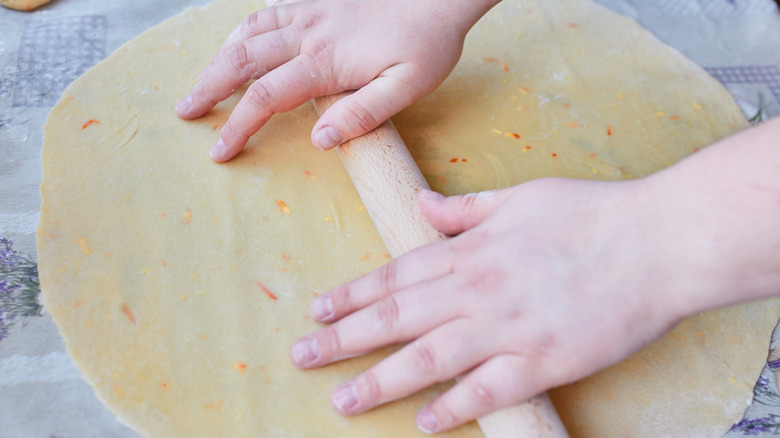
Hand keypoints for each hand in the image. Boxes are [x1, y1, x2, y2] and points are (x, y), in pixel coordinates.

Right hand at [176, 0, 497, 161]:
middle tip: (185, 111)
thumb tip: (319, 140)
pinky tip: (237, 41)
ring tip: (201, 82)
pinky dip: (243, 29)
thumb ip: (362, 114)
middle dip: (209, 88)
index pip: (265, 98)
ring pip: (247, 32)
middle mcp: (307, 33)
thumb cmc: (426, 43)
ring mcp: (308, 11)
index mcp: (325, 62)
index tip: (219, 151)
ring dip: (219, 59)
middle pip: (242, 61)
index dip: (237, 126)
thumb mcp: (407, 87)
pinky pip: (266, 10)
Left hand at [290, 178, 684, 432]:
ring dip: (380, 379)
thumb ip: (464, 209)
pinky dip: (453, 406)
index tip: (317, 310)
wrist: (657, 242)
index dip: (351, 295)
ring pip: (428, 358)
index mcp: (471, 250)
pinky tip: (423, 421)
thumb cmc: (590, 214)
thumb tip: (422, 206)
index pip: (395, 275)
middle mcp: (478, 290)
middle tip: (303, 357)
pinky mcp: (543, 362)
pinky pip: (488, 391)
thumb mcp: (520, 197)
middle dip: (344, 338)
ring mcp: (508, 328)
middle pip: (396, 318)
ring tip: (342, 399)